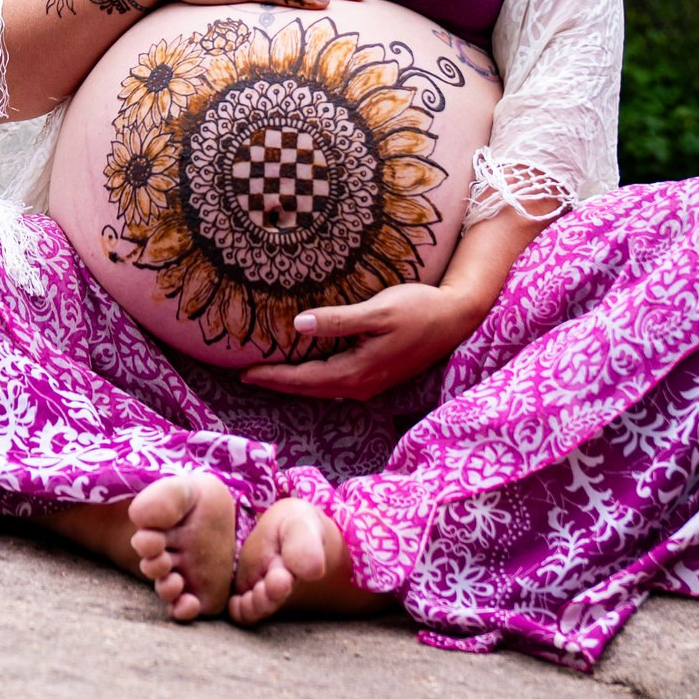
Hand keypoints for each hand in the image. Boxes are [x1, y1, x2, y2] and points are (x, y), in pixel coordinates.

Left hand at [239, 281, 485, 401]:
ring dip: (295, 380)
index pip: (303, 380)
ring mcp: (370, 383)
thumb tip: (298, 324)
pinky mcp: (377, 374)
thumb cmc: (418, 310)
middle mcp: (360, 385)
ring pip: (322, 386)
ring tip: (268, 372)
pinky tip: (305, 364)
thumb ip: (338, 320)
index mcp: (356, 373)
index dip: (272, 376)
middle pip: (309, 388)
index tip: (242, 373)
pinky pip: (335, 380)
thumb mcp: (377, 311)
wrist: (456, 318)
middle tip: (245, 375)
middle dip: (277, 382)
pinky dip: (314, 375)